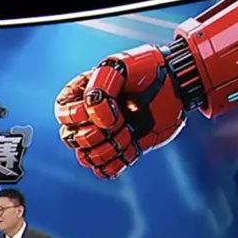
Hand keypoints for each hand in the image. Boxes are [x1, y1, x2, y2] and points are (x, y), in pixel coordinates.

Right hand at [55, 45, 185, 178]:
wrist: (172, 84)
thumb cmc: (143, 69)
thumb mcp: (119, 66)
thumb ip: (100, 86)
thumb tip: (99, 121)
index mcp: (78, 96)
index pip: (64, 116)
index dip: (84, 115)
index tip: (113, 105)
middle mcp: (85, 119)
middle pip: (72, 140)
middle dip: (98, 133)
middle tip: (121, 120)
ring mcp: (102, 137)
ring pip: (87, 158)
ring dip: (110, 148)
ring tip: (129, 133)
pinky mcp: (118, 151)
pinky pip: (104, 171)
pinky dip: (117, 163)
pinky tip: (130, 147)